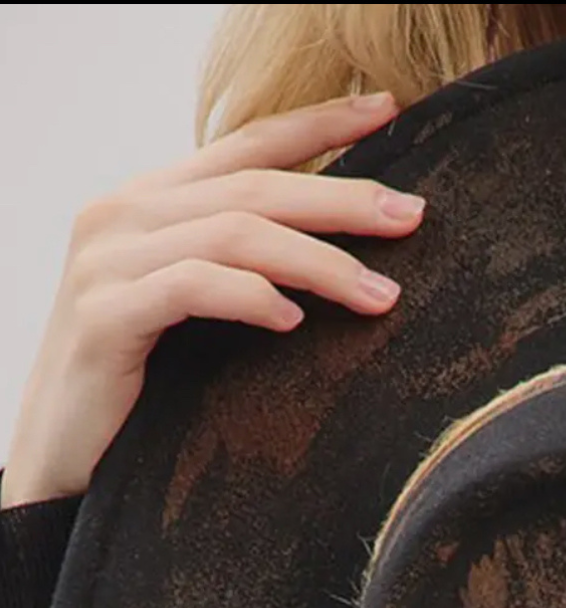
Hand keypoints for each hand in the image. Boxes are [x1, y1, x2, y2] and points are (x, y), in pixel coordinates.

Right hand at [2, 91, 424, 508]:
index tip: (388, 111)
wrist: (63, 447)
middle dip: (342, 198)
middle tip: (412, 215)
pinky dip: (249, 297)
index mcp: (155, 200)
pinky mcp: (103, 315)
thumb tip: (344, 259)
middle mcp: (126, 213)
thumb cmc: (145, 380)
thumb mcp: (198, 305)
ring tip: (380, 296)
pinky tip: (293, 322)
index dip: (319, 124)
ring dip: (318, 262)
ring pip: (232, 233)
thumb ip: (245, 264)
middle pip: (254, 186)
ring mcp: (107, 260)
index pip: (247, 144)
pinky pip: (190, 288)